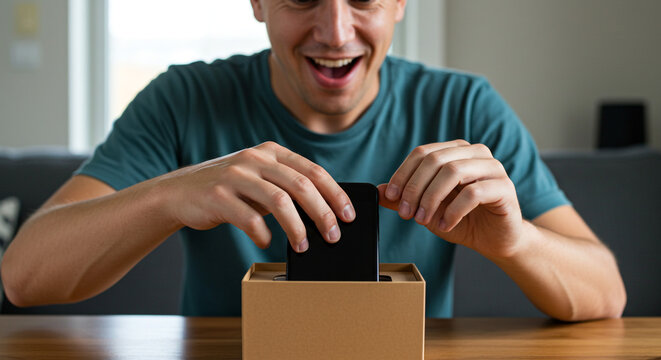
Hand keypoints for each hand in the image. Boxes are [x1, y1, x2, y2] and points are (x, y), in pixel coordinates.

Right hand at [156, 141, 354, 251]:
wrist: (178, 192)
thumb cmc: (227, 189)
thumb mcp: (258, 178)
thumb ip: (285, 185)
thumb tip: (324, 210)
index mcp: (270, 152)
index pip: (313, 171)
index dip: (335, 193)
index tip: (348, 215)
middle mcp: (255, 159)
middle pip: (301, 186)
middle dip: (322, 213)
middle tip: (333, 235)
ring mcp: (235, 176)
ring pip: (279, 201)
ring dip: (297, 227)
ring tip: (303, 245)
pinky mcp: (218, 196)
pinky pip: (249, 219)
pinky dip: (262, 234)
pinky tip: (266, 242)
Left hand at [377, 140, 523, 258]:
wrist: (494, 240)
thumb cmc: (462, 220)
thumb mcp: (427, 209)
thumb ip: (406, 197)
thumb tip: (379, 190)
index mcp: (456, 151)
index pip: (422, 153)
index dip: (403, 174)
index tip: (389, 196)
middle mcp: (475, 153)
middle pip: (436, 160)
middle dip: (414, 188)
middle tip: (405, 213)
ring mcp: (493, 168)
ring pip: (454, 172)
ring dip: (432, 198)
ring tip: (423, 220)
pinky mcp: (504, 188)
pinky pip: (474, 193)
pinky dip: (453, 211)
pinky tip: (445, 225)